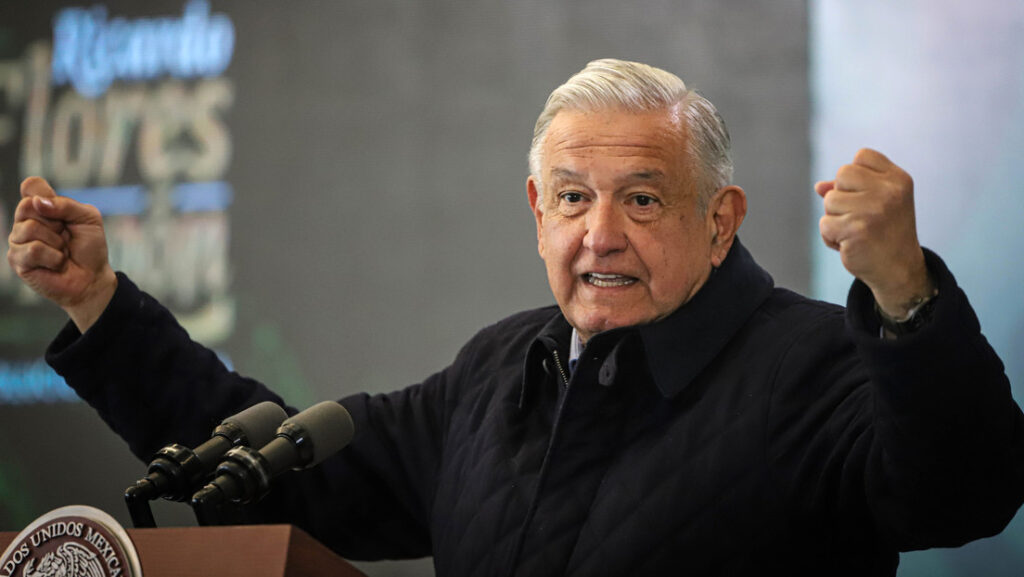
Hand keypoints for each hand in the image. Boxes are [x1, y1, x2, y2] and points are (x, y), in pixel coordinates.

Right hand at [7, 177, 116, 331]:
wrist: (92, 277)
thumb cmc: (90, 247)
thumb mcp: (88, 219)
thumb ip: (66, 205)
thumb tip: (38, 202)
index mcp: (41, 207)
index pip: (31, 186)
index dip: (44, 193)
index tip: (60, 210)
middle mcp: (25, 221)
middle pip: (27, 205)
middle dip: (55, 222)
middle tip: (65, 235)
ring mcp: (18, 240)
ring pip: (29, 228)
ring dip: (56, 242)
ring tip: (61, 251)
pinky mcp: (17, 260)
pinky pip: (32, 250)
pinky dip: (53, 257)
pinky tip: (56, 263)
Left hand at [816, 149, 933, 317]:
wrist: (898, 270)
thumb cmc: (884, 232)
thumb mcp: (876, 202)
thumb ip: (850, 188)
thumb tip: (819, 187)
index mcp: (898, 179)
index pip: (862, 156)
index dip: (856, 176)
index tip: (868, 195)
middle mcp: (889, 191)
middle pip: (843, 173)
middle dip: (842, 195)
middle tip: (860, 216)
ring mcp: (873, 210)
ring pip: (830, 200)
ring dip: (835, 218)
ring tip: (855, 231)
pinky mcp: (856, 229)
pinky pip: (825, 224)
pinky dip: (830, 237)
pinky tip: (849, 244)